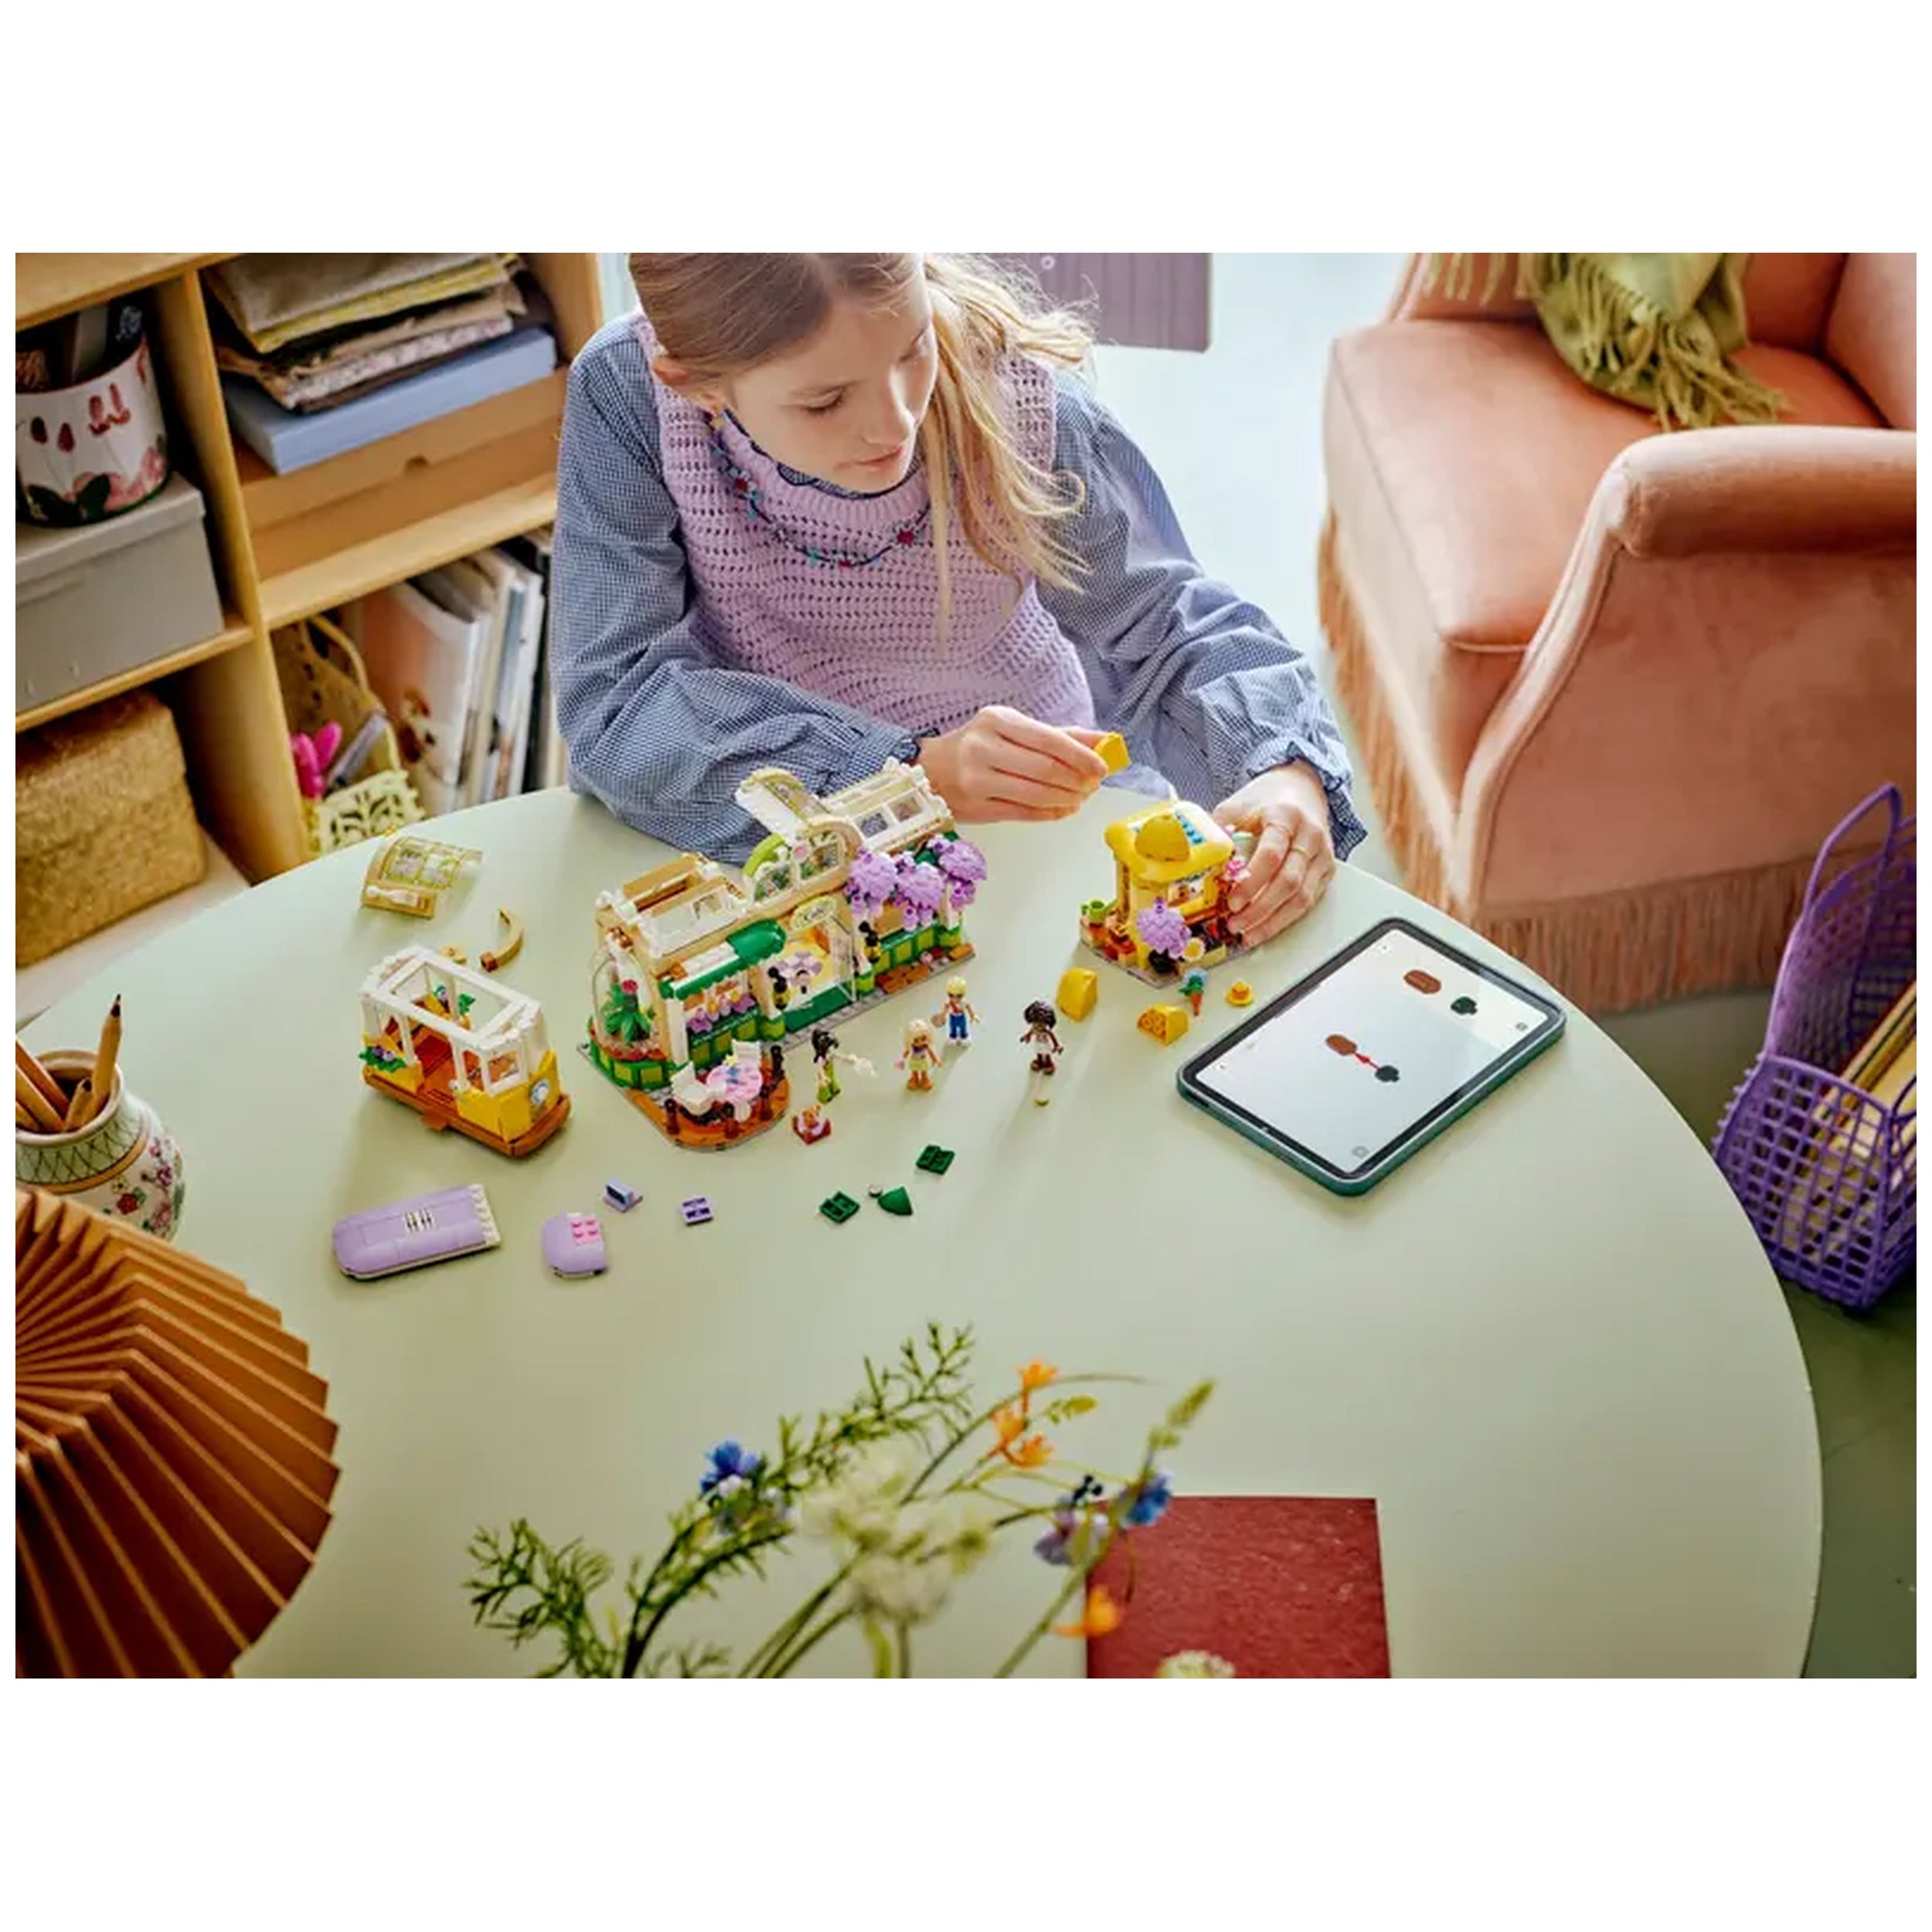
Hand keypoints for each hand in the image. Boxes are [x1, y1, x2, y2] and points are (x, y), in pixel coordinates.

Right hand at [916, 708, 1110, 822]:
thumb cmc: (978, 745)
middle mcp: (982, 748)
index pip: (1048, 739)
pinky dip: (1049, 813)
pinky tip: (1063, 809)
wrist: (930, 770)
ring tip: (1080, 797)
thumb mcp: (1012, 729)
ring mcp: (977, 780)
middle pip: (1044, 769)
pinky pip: (1023, 813)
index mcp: (996, 720)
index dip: (1081, 755)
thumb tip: (1104, 741)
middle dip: (1076, 780)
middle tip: (1093, 785)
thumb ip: (1058, 735)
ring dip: (1066, 799)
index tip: (1102, 766)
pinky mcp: (976, 808)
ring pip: (1035, 794)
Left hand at [1213, 763, 1337, 944]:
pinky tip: (1267, 927)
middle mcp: (1310, 836)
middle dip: (1261, 909)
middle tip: (1237, 923)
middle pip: (1289, 882)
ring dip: (1274, 921)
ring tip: (1249, 934)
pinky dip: (1287, 918)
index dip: (1252, 882)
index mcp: (1286, 816)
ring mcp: (1322, 855)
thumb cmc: (1267, 799)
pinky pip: (1309, 901)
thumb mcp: (1238, 805)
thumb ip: (1220, 831)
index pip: (1272, 855)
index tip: (1233, 901)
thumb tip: (1200, 860)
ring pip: (1303, 898)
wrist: (1302, 786)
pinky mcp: (1327, 870)